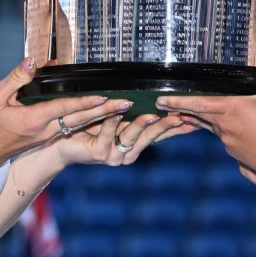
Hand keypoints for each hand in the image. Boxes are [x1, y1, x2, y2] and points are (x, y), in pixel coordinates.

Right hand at [0, 57, 131, 168]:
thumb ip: (17, 78)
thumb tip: (33, 61)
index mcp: (35, 119)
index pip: (66, 108)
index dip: (86, 102)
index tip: (104, 97)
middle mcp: (47, 129)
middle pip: (81, 119)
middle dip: (105, 111)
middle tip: (127, 104)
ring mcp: (50, 135)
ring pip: (80, 124)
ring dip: (102, 116)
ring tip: (122, 109)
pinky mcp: (49, 136)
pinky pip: (73, 127)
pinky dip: (89, 120)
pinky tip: (102, 115)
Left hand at [57, 112, 195, 166]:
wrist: (63, 143)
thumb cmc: (90, 127)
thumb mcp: (118, 119)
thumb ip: (135, 113)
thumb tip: (159, 100)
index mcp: (135, 145)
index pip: (161, 135)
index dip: (176, 128)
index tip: (192, 119)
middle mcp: (128, 153)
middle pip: (150, 136)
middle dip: (165, 126)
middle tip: (178, 116)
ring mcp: (114, 156)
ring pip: (131, 137)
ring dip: (141, 124)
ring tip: (151, 114)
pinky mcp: (98, 154)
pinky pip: (107, 136)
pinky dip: (111, 123)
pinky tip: (115, 113)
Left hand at [157, 50, 255, 181]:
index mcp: (233, 109)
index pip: (198, 103)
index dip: (177, 101)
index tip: (160, 99)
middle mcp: (225, 126)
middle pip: (197, 115)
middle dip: (180, 109)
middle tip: (164, 104)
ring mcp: (228, 142)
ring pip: (210, 126)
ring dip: (199, 119)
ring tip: (188, 113)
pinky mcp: (235, 152)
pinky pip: (222, 136)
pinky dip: (219, 128)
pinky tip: (226, 125)